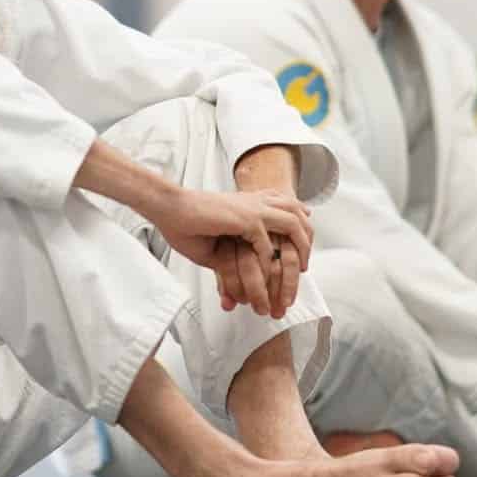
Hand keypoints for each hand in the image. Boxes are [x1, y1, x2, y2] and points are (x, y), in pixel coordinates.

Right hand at [150, 187, 312, 317]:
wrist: (169, 209)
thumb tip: (241, 275)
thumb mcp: (218, 240)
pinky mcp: (245, 219)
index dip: (298, 216)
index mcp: (248, 200)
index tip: (304, 234)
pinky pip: (267, 244)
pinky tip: (269, 275)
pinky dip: (269, 263)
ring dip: (300, 246)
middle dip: (307, 234)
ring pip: (293, 222)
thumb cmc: (186, 224)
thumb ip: (236, 251)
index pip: (284, 203)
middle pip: (297, 210)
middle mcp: (254, 201)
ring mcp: (252, 208)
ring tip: (300, 269)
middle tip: (307, 260)